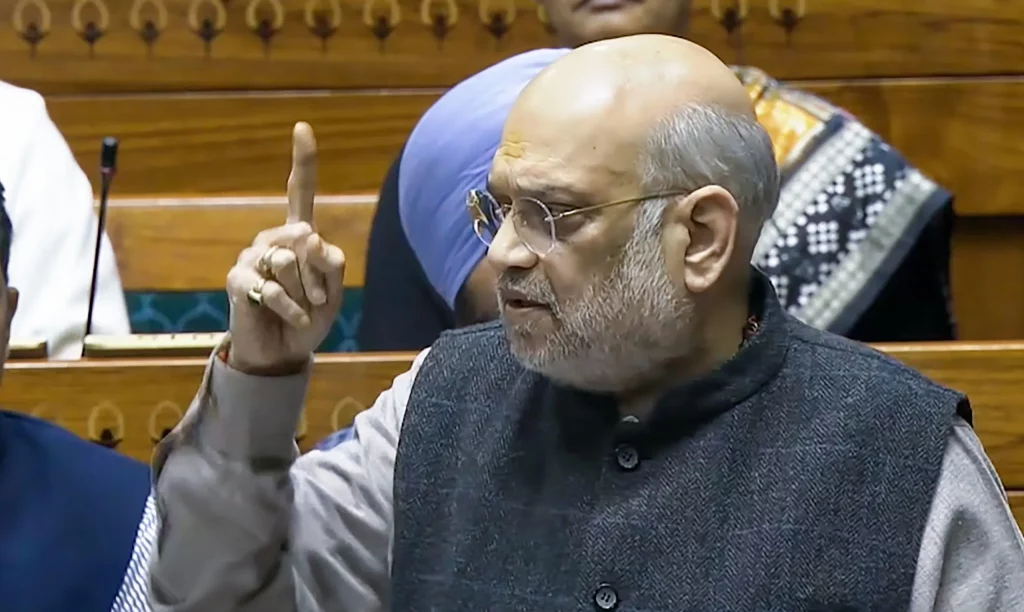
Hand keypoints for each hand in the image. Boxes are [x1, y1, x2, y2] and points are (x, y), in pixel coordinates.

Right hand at [225, 122, 345, 375]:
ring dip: (306, 292)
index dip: (303, 161)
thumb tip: (308, 235)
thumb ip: (330, 261)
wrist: (283, 353)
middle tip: (319, 298)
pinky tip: (295, 319)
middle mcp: (273, 239)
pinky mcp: (238, 281)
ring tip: (304, 308)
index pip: (301, 192)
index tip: (302, 127)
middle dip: (320, 273)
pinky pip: (273, 288)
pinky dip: (292, 308)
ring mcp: (252, 257)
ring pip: (289, 261)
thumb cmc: (310, 317)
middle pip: (305, 237)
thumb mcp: (334, 290)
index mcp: (298, 235)